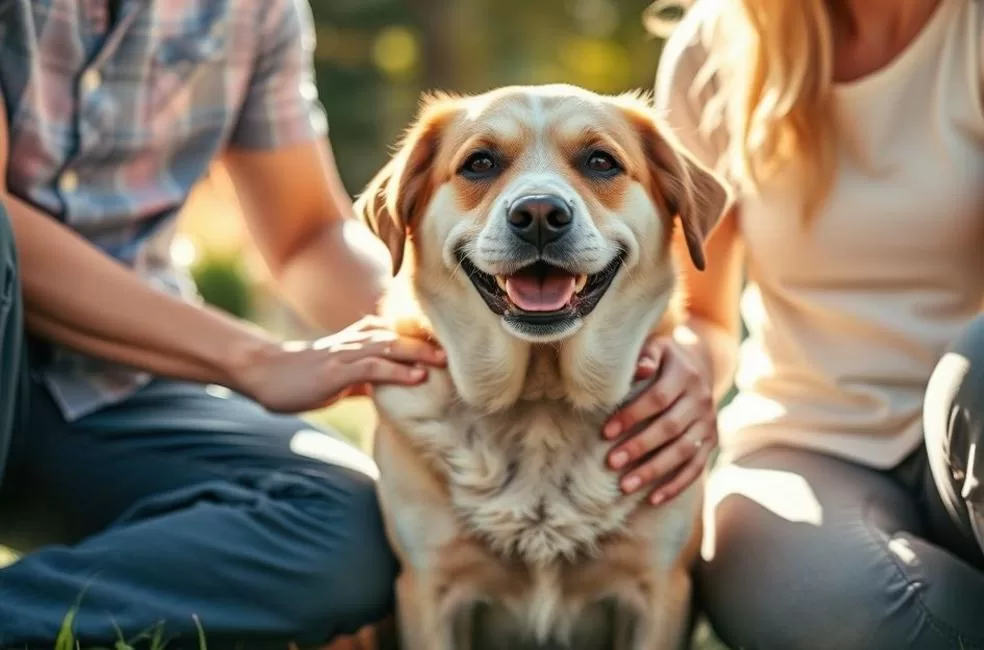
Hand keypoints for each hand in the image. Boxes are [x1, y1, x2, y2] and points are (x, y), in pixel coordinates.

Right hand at [229, 316, 445, 412]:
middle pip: (399, 336)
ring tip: (446, 361)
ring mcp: (345, 355)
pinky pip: (371, 368)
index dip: (421, 338)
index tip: (448, 344)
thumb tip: (385, 391)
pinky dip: (397, 372)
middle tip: (458, 349)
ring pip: (389, 347)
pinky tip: (417, 378)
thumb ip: (363, 380)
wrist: (263, 373)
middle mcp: (354, 342)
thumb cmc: (299, 378)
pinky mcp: (336, 372)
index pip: (395, 333)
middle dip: (428, 342)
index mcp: (356, 341)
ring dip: (420, 353)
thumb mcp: (338, 378)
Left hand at [602, 334, 716, 504]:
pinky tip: (653, 498)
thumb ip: (645, 356)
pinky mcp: (711, 441)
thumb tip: (639, 369)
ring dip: (654, 471)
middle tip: (611, 463)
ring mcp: (708, 423)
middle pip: (671, 428)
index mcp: (685, 374)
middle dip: (639, 447)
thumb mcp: (655, 347)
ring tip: (625, 486)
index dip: (633, 415)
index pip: (659, 398)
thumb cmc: (663, 358)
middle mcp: (701, 400)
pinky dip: (676, 485)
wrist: (699, 363)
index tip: (605, 432)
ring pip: (683, 451)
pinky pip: (696, 467)